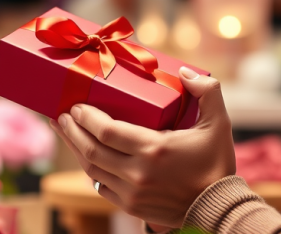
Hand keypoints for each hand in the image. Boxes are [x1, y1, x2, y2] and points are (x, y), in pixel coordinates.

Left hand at [50, 66, 236, 227]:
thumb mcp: (219, 123)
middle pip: (91, 149)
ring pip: (91, 169)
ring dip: (75, 149)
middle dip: (71, 130)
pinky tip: (85, 156)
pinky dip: (90, 169)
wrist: (218, 207)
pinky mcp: (131, 206)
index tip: (76, 105)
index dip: (86, 117)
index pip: (107, 131)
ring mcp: (132, 193)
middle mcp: (138, 173)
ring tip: (65, 131)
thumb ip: (207, 91)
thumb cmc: (217, 162)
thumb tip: (185, 72)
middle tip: (60, 115)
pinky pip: (101, 186)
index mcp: (154, 149)